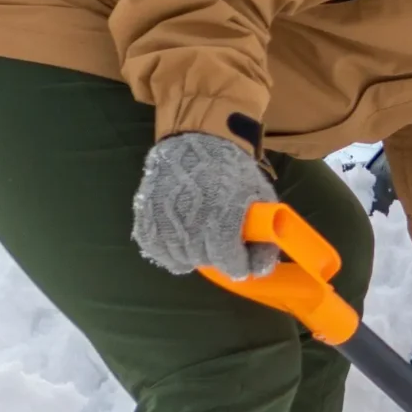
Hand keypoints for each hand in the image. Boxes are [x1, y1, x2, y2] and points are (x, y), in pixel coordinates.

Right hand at [130, 133, 277, 278]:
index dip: (236, 266)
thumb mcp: (259, 196)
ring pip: (180, 258)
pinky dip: (169, 254)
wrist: (196, 143)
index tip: (241, 267)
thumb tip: (261, 268)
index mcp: (223, 209)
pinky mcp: (146, 215)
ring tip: (204, 245)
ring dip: (195, 257)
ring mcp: (164, 216)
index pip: (225, 254)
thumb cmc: (232, 172)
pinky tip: (182, 245)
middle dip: (218, 259)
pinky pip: (155, 249)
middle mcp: (190, 215)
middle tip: (224, 251)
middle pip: (203, 258)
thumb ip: (265, 233)